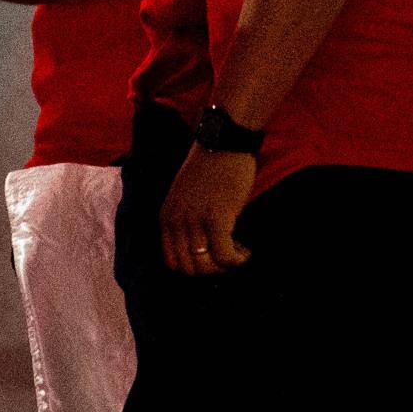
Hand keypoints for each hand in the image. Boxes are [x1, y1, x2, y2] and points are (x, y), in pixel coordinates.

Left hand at [160, 144, 254, 275]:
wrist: (223, 141)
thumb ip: (185, 220)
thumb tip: (201, 250)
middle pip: (190, 269)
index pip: (172, 263)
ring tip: (239, 252)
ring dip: (226, 267)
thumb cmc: (211, 167)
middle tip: (229, 256)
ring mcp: (195, 221)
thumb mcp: (185, 196)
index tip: (213, 258)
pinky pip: (225, 256)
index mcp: (166, 217)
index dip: (196, 267)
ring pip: (207, 267)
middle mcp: (176, 221)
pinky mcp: (217, 218)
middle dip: (212, 270)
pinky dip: (238, 260)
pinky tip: (246, 251)